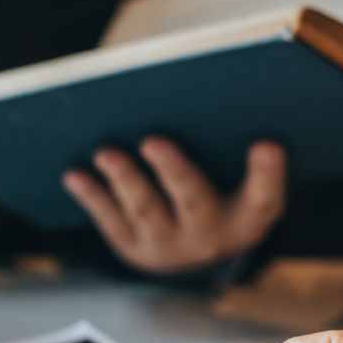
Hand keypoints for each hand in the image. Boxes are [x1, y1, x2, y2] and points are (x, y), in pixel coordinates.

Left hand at [63, 138, 284, 274]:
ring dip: (124, 179)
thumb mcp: (241, 180)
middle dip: (173, 170)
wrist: (194, 253)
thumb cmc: (223, 192)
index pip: (264, 197)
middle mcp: (211, 236)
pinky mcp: (133, 248)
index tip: (268, 143)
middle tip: (153, 140)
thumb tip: (202, 89)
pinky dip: (92, 195)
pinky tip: (74, 173)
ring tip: (105, 152)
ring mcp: (169, 246)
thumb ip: (233, 148)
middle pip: (194, 201)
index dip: (267, 173)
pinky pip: (110, 220)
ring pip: (145, 210)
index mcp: (249, 216)